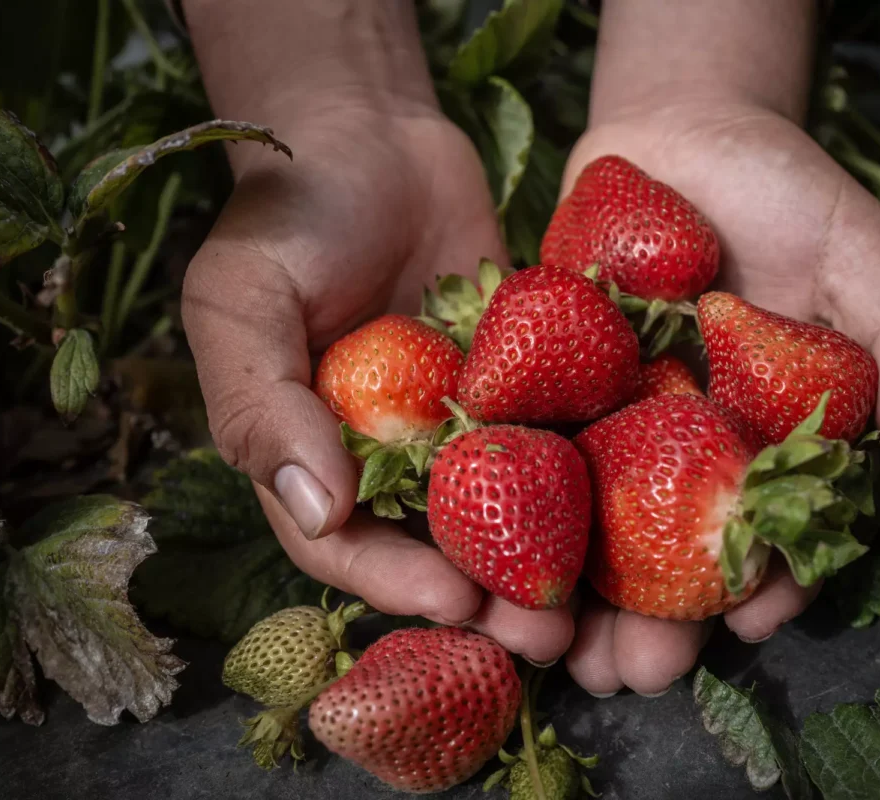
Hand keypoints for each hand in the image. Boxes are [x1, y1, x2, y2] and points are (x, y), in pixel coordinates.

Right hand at [181, 101, 572, 664]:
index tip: (455, 606)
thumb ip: (258, 403)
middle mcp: (394, 455)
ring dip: (552, 560)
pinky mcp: (525, 380)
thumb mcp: (240, 301)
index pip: (349, 545)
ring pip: (511, 509)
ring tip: (603, 606)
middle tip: (550, 638)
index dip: (397, 583)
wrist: (372, 135)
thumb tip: (312, 506)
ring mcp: (464, 421)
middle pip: (442, 546)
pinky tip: (639, 507)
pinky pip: (558, 434)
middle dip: (492, 597)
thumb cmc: (286, 215)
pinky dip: (593, 476)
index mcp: (316, 455)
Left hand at [560, 100, 879, 695]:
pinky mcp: (550, 387)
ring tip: (555, 651)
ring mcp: (620, 423)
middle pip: (677, 550)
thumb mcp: (859, 249)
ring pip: (597, 525)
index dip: (775, 578)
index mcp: (774, 432)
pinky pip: (527, 455)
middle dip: (658, 620)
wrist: (676, 126)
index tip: (755, 623)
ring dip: (575, 595)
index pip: (780, 524)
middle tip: (631, 675)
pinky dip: (506, 508)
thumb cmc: (783, 187)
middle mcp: (695, 445)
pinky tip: (484, 559)